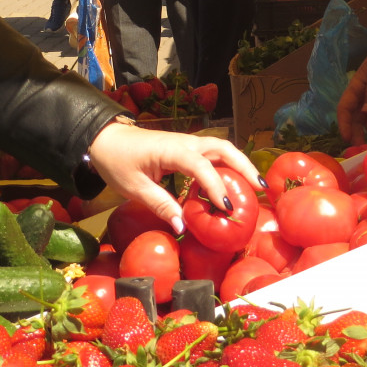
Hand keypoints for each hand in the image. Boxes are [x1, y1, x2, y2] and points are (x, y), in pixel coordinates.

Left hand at [85, 121, 264, 232]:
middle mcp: (186, 143)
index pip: (203, 167)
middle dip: (245, 168)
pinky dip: (227, 166)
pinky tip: (233, 183)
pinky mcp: (186, 148)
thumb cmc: (117, 161)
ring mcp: (188, 143)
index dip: (217, 188)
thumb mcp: (134, 188)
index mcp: (173, 150)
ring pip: (222, 149)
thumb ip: (160, 205)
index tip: (228, 209)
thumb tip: (183, 227)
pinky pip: (213, 155)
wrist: (105, 139)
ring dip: (240, 165)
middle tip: (261, 189)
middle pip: (224, 150)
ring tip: (256, 185)